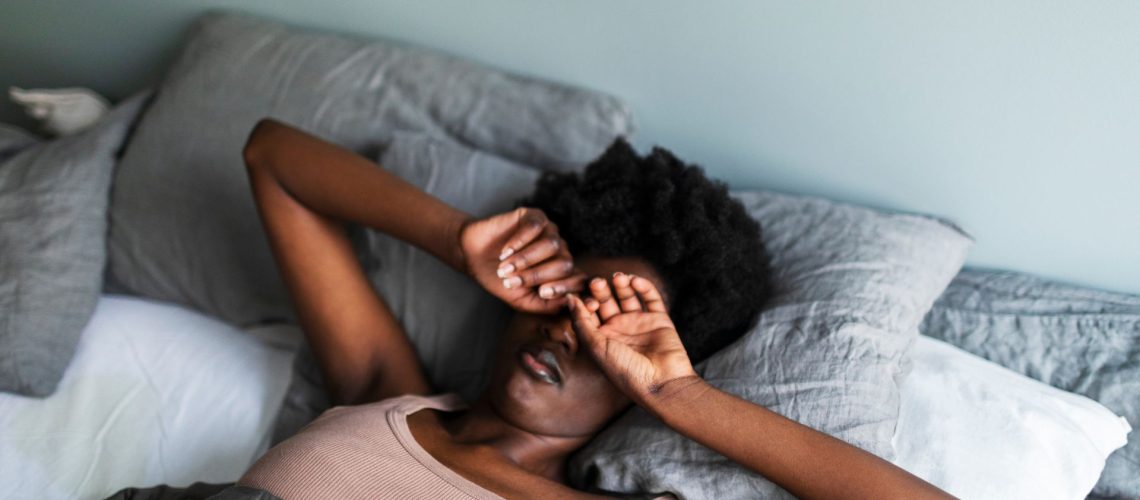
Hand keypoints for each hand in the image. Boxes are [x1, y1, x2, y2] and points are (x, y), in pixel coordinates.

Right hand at [458, 207, 585, 313]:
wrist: (474, 256)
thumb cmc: (499, 279)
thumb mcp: (521, 300)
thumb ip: (545, 305)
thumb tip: (568, 302)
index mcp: (561, 273)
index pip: (577, 279)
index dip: (565, 287)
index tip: (543, 292)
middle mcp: (559, 251)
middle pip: (564, 263)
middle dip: (537, 275)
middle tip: (511, 281)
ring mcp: (549, 232)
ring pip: (551, 245)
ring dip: (526, 259)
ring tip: (504, 268)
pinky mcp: (535, 216)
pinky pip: (536, 227)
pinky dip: (520, 241)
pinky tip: (505, 251)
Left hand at [566, 273, 698, 406]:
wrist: (661, 383)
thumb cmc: (625, 371)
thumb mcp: (596, 347)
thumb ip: (581, 322)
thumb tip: (569, 299)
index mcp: (601, 338)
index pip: (588, 312)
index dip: (585, 302)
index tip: (586, 301)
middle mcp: (619, 329)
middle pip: (606, 301)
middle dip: (600, 290)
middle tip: (597, 282)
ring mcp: (639, 323)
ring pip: (627, 296)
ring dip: (621, 284)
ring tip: (618, 277)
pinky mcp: (659, 319)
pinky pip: (651, 298)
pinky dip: (644, 286)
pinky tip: (635, 281)